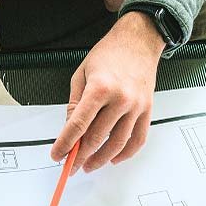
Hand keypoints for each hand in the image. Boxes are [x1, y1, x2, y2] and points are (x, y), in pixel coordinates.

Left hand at [50, 12, 165, 173]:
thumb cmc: (108, 54)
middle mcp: (120, 99)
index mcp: (99, 88)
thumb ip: (74, 103)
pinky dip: (125, 153)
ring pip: (117, 143)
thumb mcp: (80, 74)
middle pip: (97, 137)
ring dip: (101, 159)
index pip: (78, 124)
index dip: (66, 143)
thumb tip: (69, 127)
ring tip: (88, 165)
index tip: (57, 154)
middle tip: (70, 164)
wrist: (137, 41)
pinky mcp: (147, 110)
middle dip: (80, 155)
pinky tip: (113, 158)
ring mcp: (136, 106)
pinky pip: (138, 139)